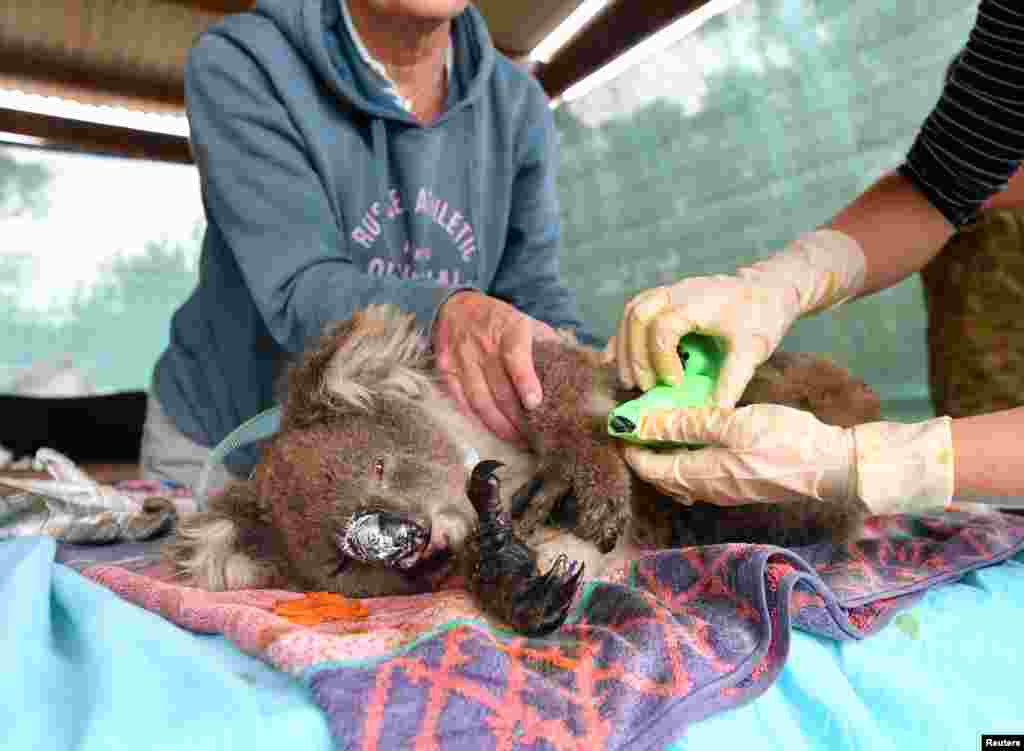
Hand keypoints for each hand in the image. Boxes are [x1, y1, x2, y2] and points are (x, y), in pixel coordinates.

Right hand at [433, 291, 558, 444]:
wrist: (457, 306)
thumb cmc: (499, 319)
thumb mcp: (525, 320)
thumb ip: (547, 340)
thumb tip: (573, 363)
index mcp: (509, 330)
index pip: (515, 357)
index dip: (525, 381)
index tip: (534, 403)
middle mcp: (484, 345)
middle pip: (500, 388)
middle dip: (517, 418)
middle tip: (534, 437)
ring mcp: (463, 359)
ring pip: (480, 400)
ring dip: (498, 424)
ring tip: (515, 440)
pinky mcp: (447, 371)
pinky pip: (461, 401)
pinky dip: (475, 419)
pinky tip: (491, 430)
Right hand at [613, 230, 866, 404]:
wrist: (768, 288)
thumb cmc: (762, 316)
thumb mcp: (753, 349)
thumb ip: (732, 380)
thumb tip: (715, 413)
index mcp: (699, 301)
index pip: (664, 327)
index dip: (661, 358)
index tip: (675, 384)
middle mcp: (678, 291)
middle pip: (638, 315)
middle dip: (635, 355)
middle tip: (643, 387)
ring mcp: (669, 291)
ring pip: (631, 311)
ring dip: (625, 347)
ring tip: (630, 380)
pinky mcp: (665, 297)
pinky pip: (633, 311)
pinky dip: (623, 336)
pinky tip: (615, 359)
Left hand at [622, 404, 953, 513]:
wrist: (832, 466)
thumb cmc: (784, 442)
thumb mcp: (732, 424)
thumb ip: (687, 423)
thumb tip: (642, 422)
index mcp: (701, 475)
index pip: (649, 466)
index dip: (630, 445)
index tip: (618, 421)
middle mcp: (707, 490)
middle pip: (661, 474)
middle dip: (642, 450)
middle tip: (634, 420)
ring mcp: (723, 490)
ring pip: (679, 474)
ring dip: (663, 453)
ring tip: (658, 423)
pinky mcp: (738, 484)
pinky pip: (698, 473)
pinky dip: (685, 455)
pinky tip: (691, 433)